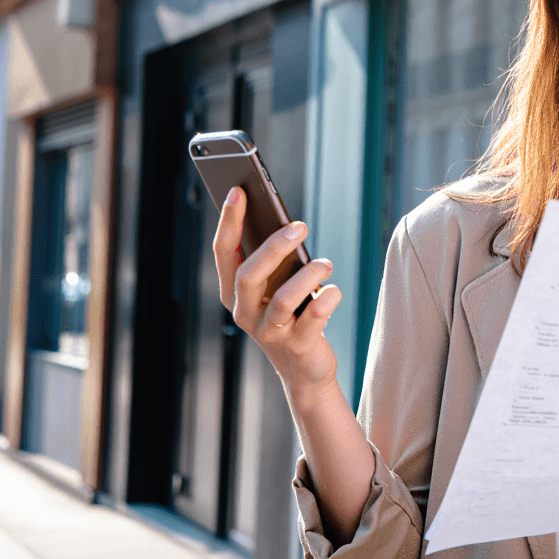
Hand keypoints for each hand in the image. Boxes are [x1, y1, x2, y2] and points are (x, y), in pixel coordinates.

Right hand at [213, 186, 342, 402]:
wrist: (304, 368)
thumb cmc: (290, 314)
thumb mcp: (278, 285)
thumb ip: (275, 259)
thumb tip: (287, 222)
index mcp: (234, 292)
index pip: (224, 252)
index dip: (228, 222)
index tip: (238, 190)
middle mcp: (245, 312)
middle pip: (248, 275)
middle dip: (272, 248)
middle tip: (300, 226)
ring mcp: (269, 332)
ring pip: (281, 301)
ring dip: (306, 277)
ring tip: (326, 262)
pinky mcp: (297, 346)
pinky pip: (311, 322)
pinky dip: (326, 303)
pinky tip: (334, 290)